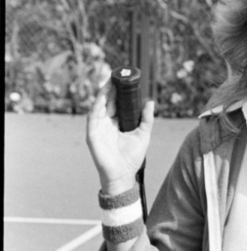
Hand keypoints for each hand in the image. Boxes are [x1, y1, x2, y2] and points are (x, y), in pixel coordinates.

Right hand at [86, 79, 154, 194]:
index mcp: (116, 122)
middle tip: (116, 75)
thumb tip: (150, 101)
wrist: (124, 174)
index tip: (124, 78)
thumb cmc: (132, 156)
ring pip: (99, 106)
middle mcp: (106, 123)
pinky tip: (102, 99)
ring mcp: (98, 128)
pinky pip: (93, 118)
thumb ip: (146, 118)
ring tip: (109, 82)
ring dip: (103, 94)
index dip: (119, 90)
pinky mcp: (92, 135)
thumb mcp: (143, 134)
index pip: (116, 102)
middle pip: (107, 101)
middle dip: (110, 88)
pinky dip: (97, 107)